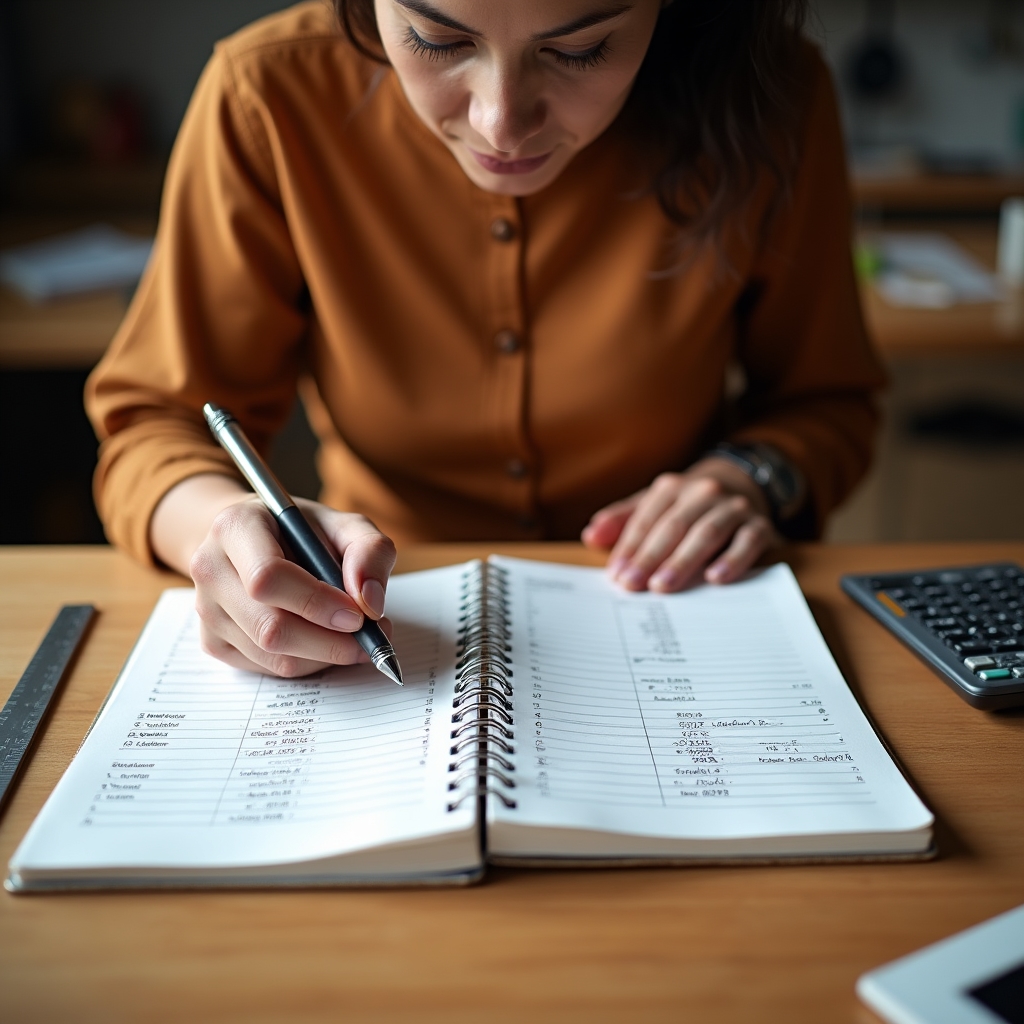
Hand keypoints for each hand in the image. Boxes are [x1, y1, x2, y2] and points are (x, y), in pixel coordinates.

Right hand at [152, 476, 396, 676]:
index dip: (316, 603)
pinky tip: (323, 641)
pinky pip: (266, 669)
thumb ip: (370, 551)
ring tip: (353, 637)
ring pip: (271, 655)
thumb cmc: (303, 532)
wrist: (258, 540)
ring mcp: (206, 610)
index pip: (267, 578)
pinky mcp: (213, 641)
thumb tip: (371, 603)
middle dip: (329, 641)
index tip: (358, 615)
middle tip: (369, 638)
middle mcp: (210, 569)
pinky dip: (306, 663)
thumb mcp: (345, 525)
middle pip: (269, 627)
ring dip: (323, 655)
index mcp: (235, 527)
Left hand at [581, 459, 778, 591]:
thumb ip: (623, 520)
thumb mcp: (654, 506)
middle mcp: (703, 492)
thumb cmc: (688, 507)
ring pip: (706, 533)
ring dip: (683, 561)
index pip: (646, 519)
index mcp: (672, 488)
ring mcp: (733, 507)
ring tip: (663, 586)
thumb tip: (591, 535)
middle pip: (673, 526)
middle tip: (633, 585)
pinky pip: (747, 541)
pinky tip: (716, 579)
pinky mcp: (759, 524)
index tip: (616, 575)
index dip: (629, 547)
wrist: (744, 485)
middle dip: (650, 558)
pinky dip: (733, 559)